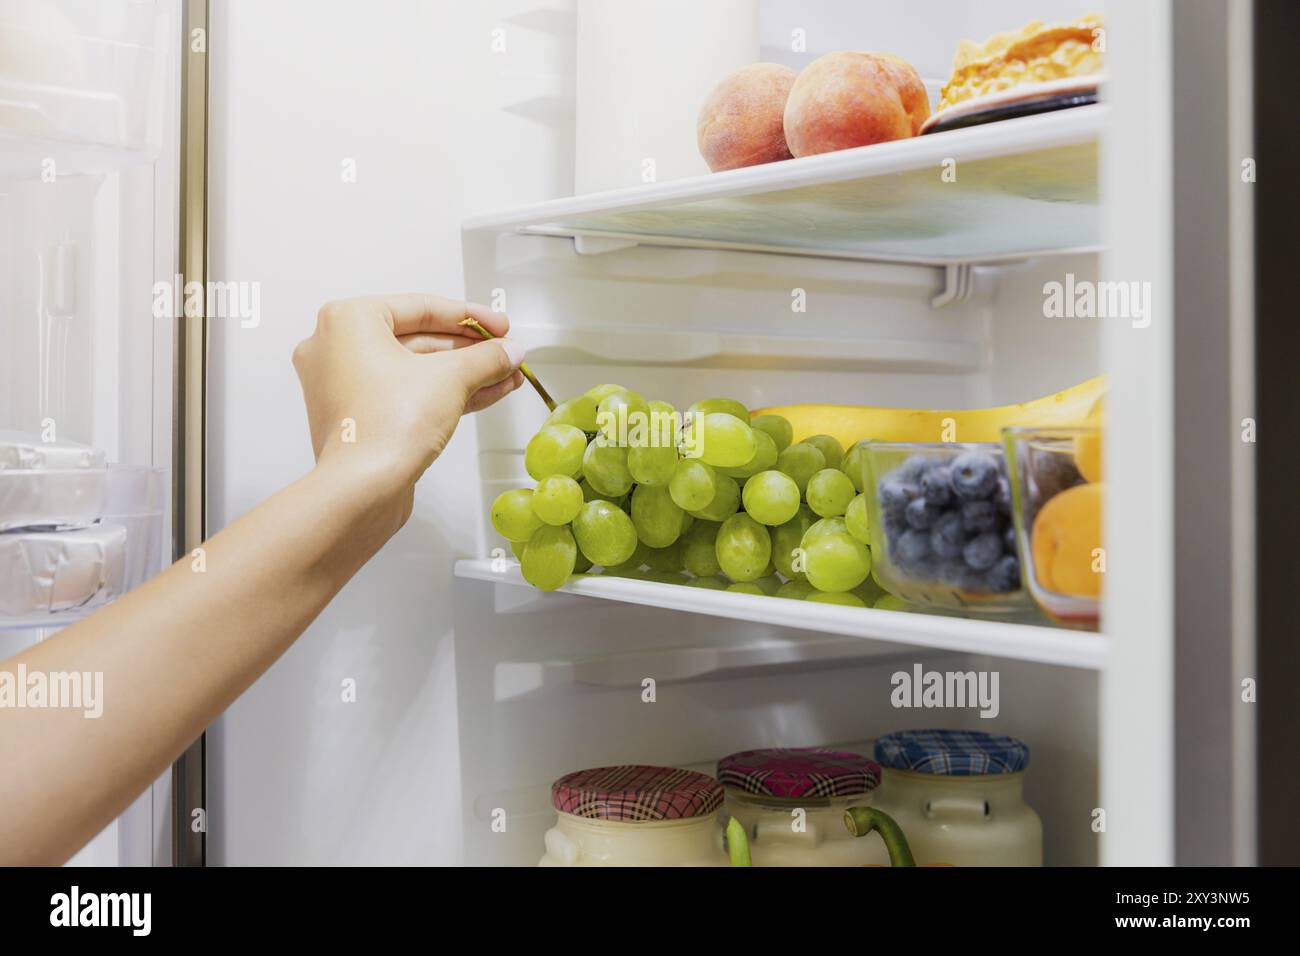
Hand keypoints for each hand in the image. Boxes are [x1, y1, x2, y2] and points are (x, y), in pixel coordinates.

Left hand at [291, 293, 523, 527]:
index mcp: (348, 322)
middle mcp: (336, 349)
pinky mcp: (357, 417)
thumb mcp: (451, 378)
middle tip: (504, 352)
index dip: (470, 317)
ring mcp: (344, 385)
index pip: (421, 308)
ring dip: (464, 374)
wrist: (362, 490)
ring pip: (416, 370)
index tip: (498, 325)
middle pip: (419, 339)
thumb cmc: (387, 426)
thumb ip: (485, 358)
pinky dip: (442, 393)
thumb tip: (508, 351)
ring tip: (504, 376)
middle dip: (470, 351)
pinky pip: (406, 394)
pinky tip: (483, 394)